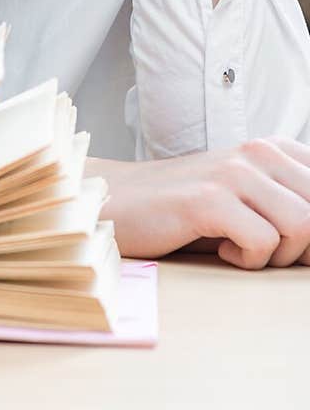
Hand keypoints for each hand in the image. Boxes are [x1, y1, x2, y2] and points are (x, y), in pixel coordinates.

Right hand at [92, 137, 309, 268]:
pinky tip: (223, 251)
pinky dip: (249, 260)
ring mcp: (233, 172)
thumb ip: (293, 209)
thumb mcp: (251, 202)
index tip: (294, 244)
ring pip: (303, 226)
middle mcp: (258, 152)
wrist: (120, 203)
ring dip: (278, 255)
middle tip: (268, 252)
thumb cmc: (188, 212)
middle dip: (305, 247)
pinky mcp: (207, 199)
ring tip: (244, 249)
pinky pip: (263, 242)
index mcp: (275, 149)